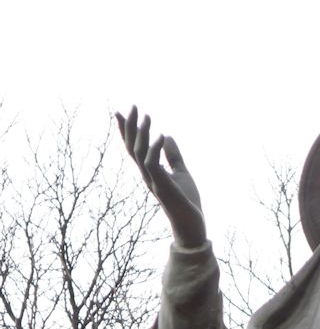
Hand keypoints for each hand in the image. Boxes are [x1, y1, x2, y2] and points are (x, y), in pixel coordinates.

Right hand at [115, 106, 206, 249]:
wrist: (192, 222)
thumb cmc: (186, 201)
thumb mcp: (181, 172)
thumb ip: (173, 156)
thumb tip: (167, 136)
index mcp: (150, 171)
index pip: (134, 148)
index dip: (126, 131)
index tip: (119, 112)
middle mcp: (147, 175)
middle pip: (132, 147)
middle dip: (130, 127)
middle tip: (133, 106)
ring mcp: (153, 180)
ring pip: (140, 153)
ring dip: (143, 133)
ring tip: (147, 116)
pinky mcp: (162, 186)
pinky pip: (152, 164)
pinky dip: (155, 149)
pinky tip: (161, 136)